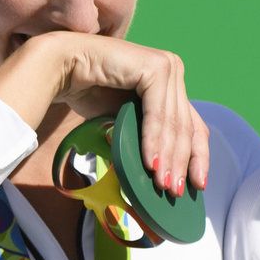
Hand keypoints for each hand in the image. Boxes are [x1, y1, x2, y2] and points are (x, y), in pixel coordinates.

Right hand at [0, 31, 208, 194]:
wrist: (62, 68)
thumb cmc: (90, 93)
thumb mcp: (128, 120)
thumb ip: (149, 135)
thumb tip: (166, 172)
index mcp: (172, 82)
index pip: (193, 125)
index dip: (197, 157)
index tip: (198, 186)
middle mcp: (174, 70)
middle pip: (186, 126)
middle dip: (182, 163)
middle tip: (175, 192)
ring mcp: (167, 66)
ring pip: (173, 123)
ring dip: (168, 158)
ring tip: (162, 184)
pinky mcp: (155, 68)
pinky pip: (157, 114)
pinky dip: (153, 141)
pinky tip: (150, 164)